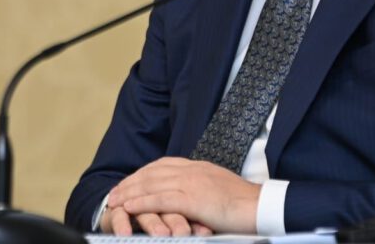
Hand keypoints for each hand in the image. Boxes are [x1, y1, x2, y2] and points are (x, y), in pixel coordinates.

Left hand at [107, 157, 260, 233]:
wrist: (261, 206)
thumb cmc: (244, 204)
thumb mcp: (218, 190)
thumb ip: (201, 188)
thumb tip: (189, 197)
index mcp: (198, 167)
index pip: (162, 166)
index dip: (142, 174)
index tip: (129, 182)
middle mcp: (192, 170)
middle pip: (152, 172)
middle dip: (131, 182)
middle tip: (114, 193)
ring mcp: (192, 182)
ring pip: (152, 184)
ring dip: (129, 192)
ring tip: (114, 201)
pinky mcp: (193, 198)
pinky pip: (160, 199)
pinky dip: (141, 203)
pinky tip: (129, 208)